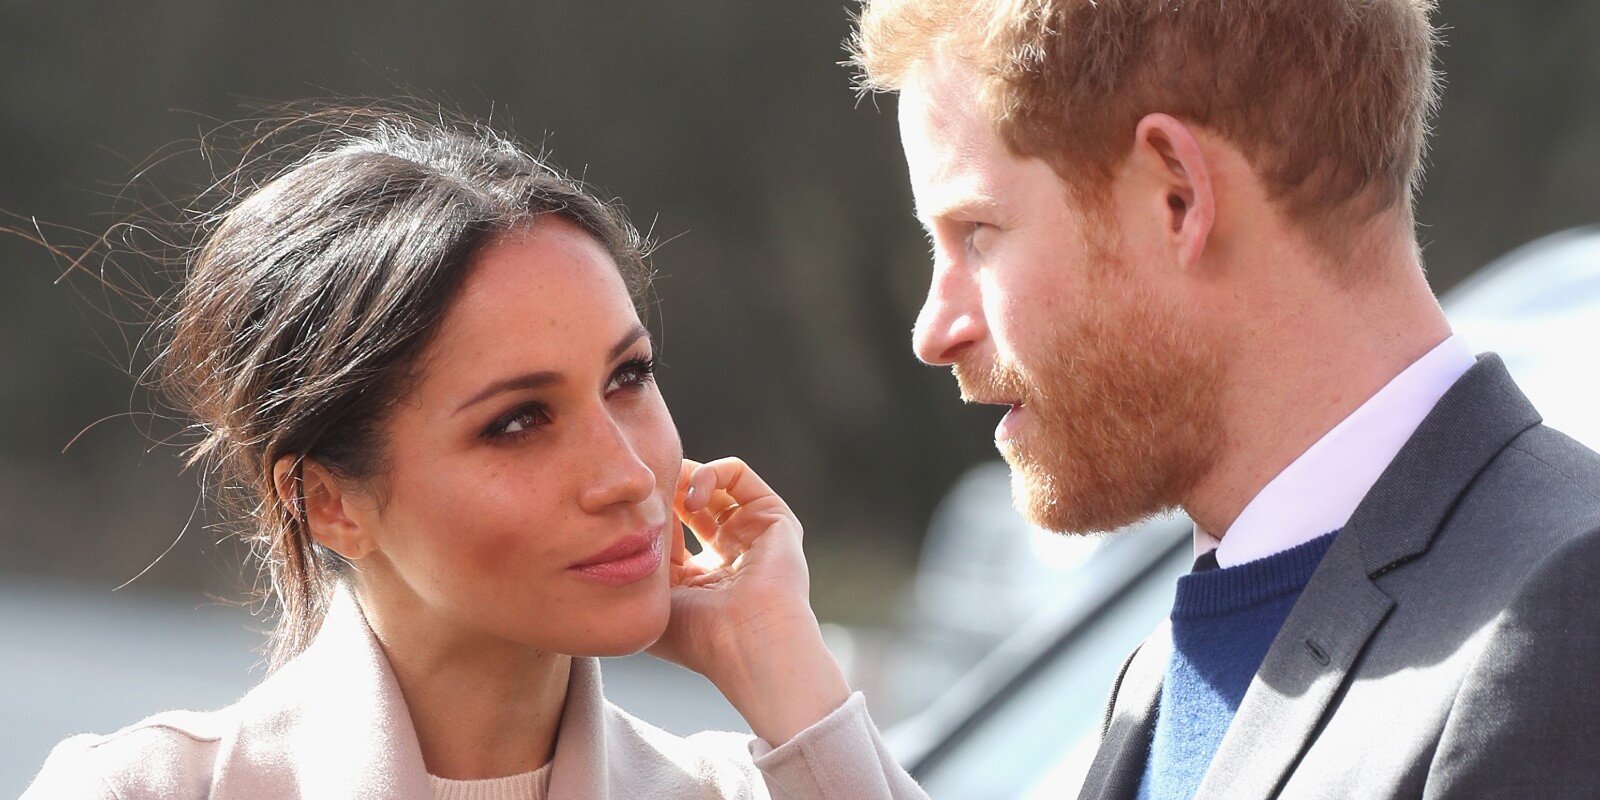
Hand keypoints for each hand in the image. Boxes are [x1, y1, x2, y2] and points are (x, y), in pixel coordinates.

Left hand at [647, 457, 850, 744]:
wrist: (746, 641)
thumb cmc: (697, 634)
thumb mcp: (653, 600)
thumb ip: (637, 567)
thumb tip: (620, 534)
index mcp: (703, 578)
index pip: (670, 530)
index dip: (647, 518)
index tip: (629, 521)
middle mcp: (731, 553)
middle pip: (690, 503)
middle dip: (664, 493)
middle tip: (645, 496)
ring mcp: (753, 534)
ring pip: (712, 484)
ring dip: (682, 480)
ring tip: (667, 495)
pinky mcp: (773, 517)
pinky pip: (737, 474)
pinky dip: (708, 474)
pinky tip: (691, 498)